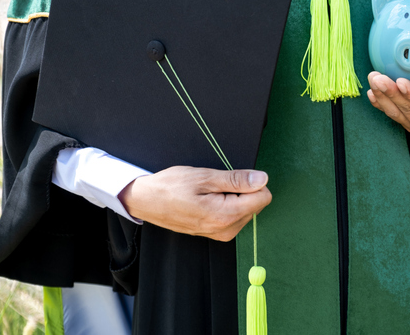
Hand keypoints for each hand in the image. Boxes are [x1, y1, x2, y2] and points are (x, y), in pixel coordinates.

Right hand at [119, 166, 271, 241]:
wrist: (146, 201)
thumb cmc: (171, 187)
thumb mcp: (204, 176)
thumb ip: (237, 180)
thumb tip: (262, 179)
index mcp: (226, 215)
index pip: (263, 198)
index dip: (252, 182)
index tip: (231, 179)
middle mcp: (227, 229)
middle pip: (256, 203)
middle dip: (241, 190)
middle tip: (214, 186)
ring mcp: (222, 234)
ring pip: (246, 209)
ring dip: (233, 197)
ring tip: (208, 193)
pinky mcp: (217, 234)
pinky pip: (235, 215)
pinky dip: (226, 204)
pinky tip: (207, 200)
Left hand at [366, 72, 409, 143]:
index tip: (402, 82)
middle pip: (408, 111)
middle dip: (391, 93)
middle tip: (379, 77)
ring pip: (397, 113)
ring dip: (383, 96)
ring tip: (373, 80)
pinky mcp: (409, 124)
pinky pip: (393, 115)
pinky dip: (381, 105)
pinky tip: (372, 94)